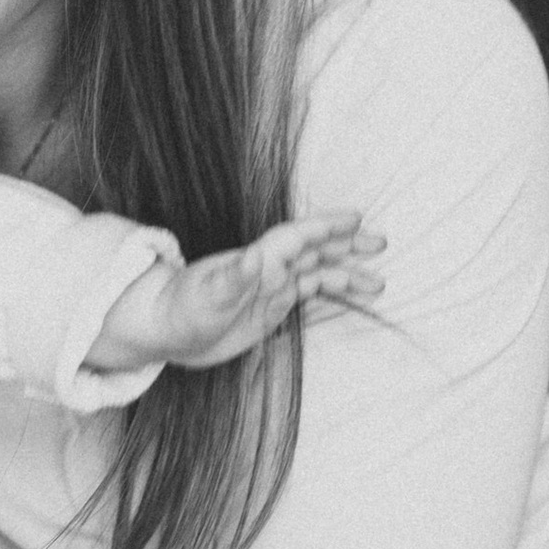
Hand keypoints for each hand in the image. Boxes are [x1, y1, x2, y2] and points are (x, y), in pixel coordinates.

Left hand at [94, 211, 385, 374]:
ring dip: (348, 273)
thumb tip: (254, 258)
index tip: (355, 218)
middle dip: (347, 245)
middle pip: (315, 250)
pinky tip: (353, 295)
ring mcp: (272, 286)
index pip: (298, 236)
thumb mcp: (206, 296)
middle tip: (381, 243)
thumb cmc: (182, 310)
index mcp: (257, 260)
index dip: (326, 226)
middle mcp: (269, 269)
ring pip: (318, 273)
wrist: (167, 330)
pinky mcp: (271, 306)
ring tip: (379, 283)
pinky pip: (310, 293)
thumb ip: (232, 277)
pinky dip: (334, 291)